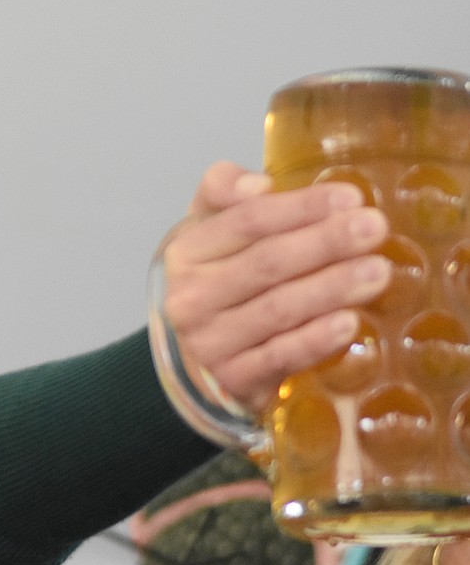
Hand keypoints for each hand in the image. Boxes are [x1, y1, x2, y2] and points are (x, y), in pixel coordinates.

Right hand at [163, 161, 391, 412]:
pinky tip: (348, 324)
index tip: (350, 197)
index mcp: (187, 252)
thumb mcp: (210, 230)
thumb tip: (260, 185)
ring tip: (377, 271)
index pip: (246, 221)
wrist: (196, 357)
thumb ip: (225, 191)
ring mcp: (209, 342)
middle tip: (374, 228)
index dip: (300, 207)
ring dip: (330, 289)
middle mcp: (191, 298)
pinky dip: (315, 340)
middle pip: (265, 263)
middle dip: (325, 243)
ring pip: (276, 310)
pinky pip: (279, 357)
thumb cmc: (218, 281)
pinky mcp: (232, 379)